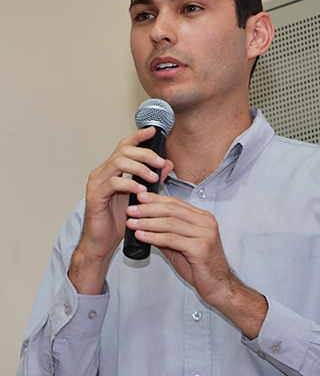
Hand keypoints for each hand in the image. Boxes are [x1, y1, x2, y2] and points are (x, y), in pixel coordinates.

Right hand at [69, 127, 172, 293]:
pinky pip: (113, 183)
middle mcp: (101, 173)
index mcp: (111, 170)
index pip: (124, 146)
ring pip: (117, 162)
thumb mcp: (141, 198)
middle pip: (123, 150)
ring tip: (153, 178)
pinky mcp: (95, 197)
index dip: (138, 136)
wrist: (102, 243)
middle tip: (160, 162)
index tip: (153, 131)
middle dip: (145, 154)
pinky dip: (129, 184)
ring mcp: (96, 183)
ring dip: (139, 167)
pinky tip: (141, 191)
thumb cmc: (119, 221)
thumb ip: (152, 180)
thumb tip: (167, 164)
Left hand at [127, 191, 267, 337]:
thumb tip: (144, 225)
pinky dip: (154, 237)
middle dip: (149, 209)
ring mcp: (205, 234)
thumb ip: (166, 234)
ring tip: (132, 223)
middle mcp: (206, 222)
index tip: (139, 197)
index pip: (176, 203)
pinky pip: (172, 239)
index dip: (156, 199)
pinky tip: (142, 236)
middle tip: (131, 210)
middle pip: (172, 210)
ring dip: (148, 222)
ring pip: (171, 223)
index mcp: (203, 218)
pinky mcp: (201, 248)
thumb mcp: (180, 246)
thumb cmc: (201, 267)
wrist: (218, 286)